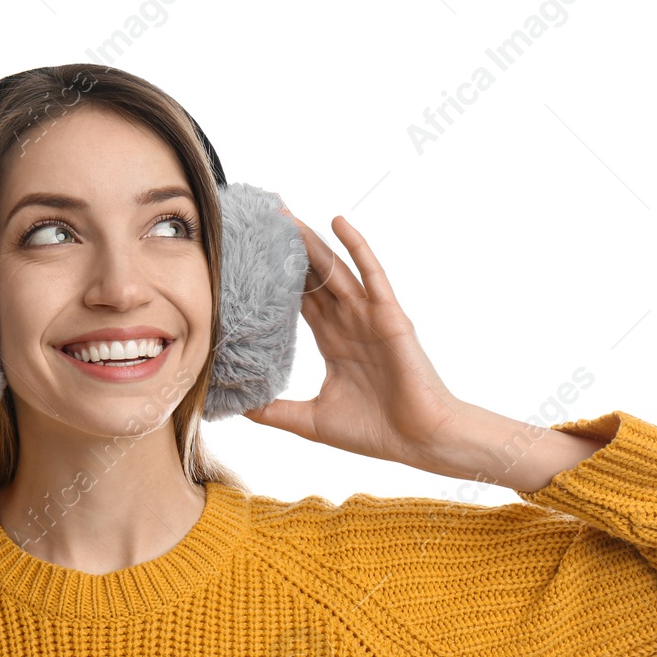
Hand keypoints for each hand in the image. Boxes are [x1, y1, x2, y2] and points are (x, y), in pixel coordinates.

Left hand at [242, 213, 470, 470]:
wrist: (419, 441)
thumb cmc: (375, 431)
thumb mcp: (311, 420)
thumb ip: (275, 412)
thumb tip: (237, 408)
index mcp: (333, 341)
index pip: (298, 301)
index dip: (275, 280)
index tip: (249, 258)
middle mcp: (349, 322)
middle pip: (312, 278)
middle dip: (288, 252)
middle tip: (261, 222)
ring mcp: (369, 316)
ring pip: (334, 270)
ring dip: (311, 242)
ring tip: (286, 215)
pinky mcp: (390, 315)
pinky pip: (372, 274)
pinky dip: (357, 246)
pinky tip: (338, 222)